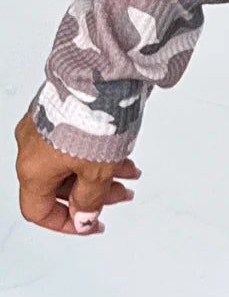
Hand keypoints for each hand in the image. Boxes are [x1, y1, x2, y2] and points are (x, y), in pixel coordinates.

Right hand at [14, 114, 139, 236]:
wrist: (101, 72)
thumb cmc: (93, 117)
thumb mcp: (98, 171)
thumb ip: (90, 199)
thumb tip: (83, 218)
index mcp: (31, 168)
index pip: (38, 210)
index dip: (66, 223)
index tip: (91, 223)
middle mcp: (30, 148)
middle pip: (57, 186)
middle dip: (93, 194)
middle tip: (121, 194)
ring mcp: (43, 128)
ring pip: (69, 163)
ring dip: (101, 173)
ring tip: (131, 172)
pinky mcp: (57, 111)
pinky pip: (73, 143)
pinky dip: (96, 153)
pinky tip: (122, 153)